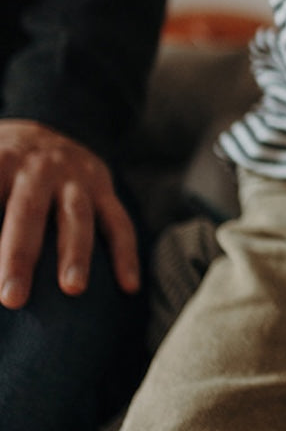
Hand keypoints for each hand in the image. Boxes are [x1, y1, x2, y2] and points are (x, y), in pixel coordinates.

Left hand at [0, 120, 139, 309]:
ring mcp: (77, 177)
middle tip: (11, 299)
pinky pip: (120, 222)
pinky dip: (127, 254)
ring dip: (76, 253)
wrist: (45, 131)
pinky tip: (128, 286)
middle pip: (27, 212)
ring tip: (72, 290)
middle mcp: (39, 166)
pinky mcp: (104, 189)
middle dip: (19, 255)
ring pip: (78, 216)